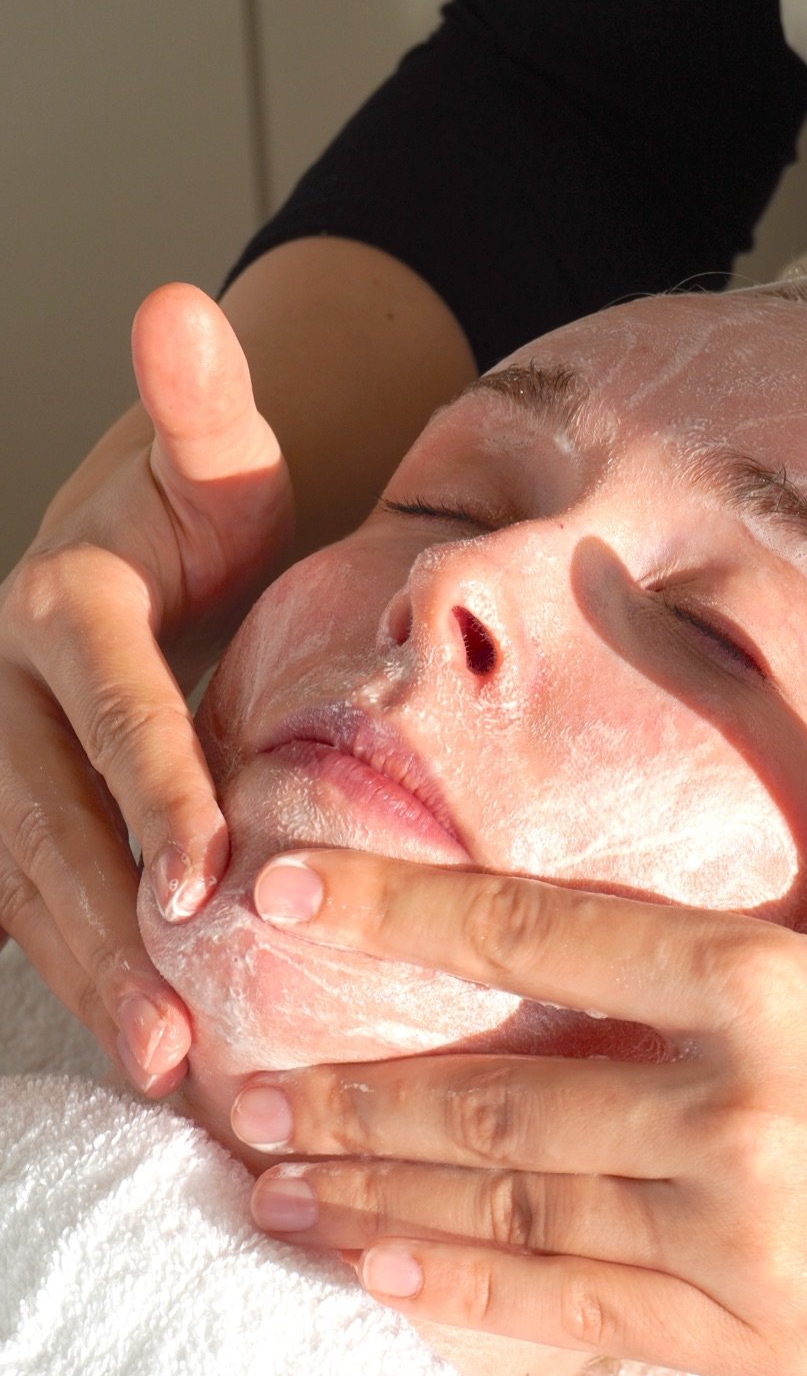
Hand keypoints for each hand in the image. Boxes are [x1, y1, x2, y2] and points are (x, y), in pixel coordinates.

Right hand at [0, 286, 290, 1091]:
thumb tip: (175, 305)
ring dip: (86, 975)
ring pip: (24, 881)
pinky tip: (136, 1059)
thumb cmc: (206, 525)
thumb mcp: (216, 466)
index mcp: (56, 603)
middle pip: (45, 820)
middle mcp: (3, 692)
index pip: (105, 703)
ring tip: (161, 1070)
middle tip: (174, 1032)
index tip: (204, 878)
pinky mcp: (10, 822)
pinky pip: (28, 906)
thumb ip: (203, 410)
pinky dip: (76, 976)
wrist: (158, 565)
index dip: (148, 784)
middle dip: (106, 925)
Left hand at [232, 591, 806, 1375]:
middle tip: (242, 1080)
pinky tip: (377, 1270)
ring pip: (514, 1209)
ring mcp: (738, 1231)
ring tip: (272, 1177)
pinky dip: (467, 1290)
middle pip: (494, 1093)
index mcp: (764, 980)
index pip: (541, 933)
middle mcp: (734, 1106)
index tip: (286, 890)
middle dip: (354, 1090)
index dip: (402, 910)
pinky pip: (580, 1309)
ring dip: (377, 1193)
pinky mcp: (756, 1332)